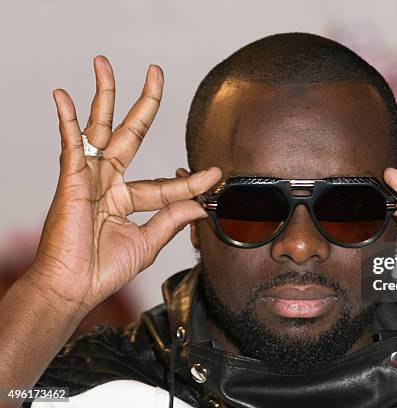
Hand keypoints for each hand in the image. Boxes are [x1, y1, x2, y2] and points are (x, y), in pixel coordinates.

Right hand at [27, 56, 220, 314]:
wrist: (74, 289)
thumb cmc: (102, 271)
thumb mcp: (147, 243)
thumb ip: (172, 219)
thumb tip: (201, 205)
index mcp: (126, 198)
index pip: (166, 183)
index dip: (192, 180)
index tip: (215, 173)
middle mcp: (109, 181)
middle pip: (131, 133)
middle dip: (145, 102)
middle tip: (156, 73)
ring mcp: (89, 177)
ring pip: (99, 127)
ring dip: (102, 94)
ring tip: (103, 64)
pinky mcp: (71, 180)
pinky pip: (71, 144)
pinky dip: (67, 120)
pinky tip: (63, 96)